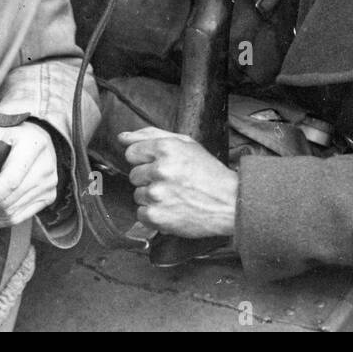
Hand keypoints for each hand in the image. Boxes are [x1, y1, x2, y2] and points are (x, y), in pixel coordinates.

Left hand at [0, 122, 59, 226]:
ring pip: (12, 211)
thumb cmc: (13, 136)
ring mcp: (49, 183)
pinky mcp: (49, 195)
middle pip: (9, 200)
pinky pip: (21, 217)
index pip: (10, 181)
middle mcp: (45, 167)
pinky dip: (2, 220)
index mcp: (32, 147)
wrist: (39, 138)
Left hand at [120, 127, 238, 238]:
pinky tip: (172, 208)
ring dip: (152, 196)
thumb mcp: (187, 145)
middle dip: (150, 178)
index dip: (145, 159)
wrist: (229, 202)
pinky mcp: (155, 216)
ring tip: (175, 195)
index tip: (160, 165)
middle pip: (134, 174)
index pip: (132, 152)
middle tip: (173, 181)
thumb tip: (123, 137)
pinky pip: (140, 213)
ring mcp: (156, 194)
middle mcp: (159, 170)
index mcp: (167, 148)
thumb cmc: (209, 173)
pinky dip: (154, 213)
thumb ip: (152, 136)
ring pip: (137, 194)